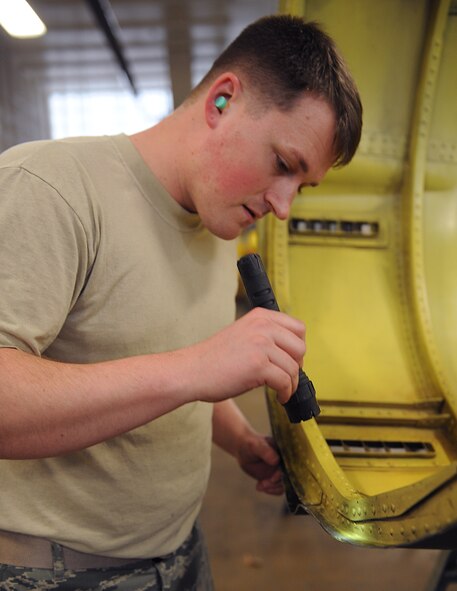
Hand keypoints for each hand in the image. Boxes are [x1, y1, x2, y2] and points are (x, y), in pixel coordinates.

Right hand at [187, 308, 305, 403]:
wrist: (192, 371)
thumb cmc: (214, 358)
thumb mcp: (243, 333)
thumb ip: (265, 335)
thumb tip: (291, 351)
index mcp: (260, 316)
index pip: (298, 327)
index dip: (298, 347)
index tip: (292, 359)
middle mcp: (262, 326)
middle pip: (300, 347)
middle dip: (297, 365)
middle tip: (288, 376)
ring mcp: (261, 345)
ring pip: (293, 367)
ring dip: (291, 383)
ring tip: (282, 390)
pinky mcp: (258, 366)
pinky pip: (285, 382)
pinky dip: (285, 393)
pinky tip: (279, 397)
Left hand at [237, 432, 284, 495]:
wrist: (243, 450)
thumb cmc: (250, 444)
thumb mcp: (256, 446)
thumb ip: (265, 451)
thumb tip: (276, 460)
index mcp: (284, 452)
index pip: (289, 465)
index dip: (282, 473)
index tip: (273, 478)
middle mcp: (284, 462)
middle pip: (287, 477)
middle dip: (276, 483)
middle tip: (263, 484)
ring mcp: (279, 471)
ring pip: (282, 484)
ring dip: (272, 488)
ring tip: (260, 486)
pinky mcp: (274, 478)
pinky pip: (277, 488)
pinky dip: (270, 490)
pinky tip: (259, 487)